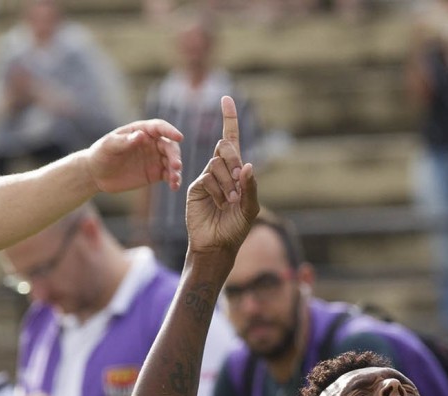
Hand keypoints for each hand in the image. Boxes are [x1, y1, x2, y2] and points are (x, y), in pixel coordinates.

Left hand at [87, 119, 183, 193]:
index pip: (159, 128)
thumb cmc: (101, 154)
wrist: (97, 174)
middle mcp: (150, 143)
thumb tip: (142, 136)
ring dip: (176, 170)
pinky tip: (174, 187)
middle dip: (175, 155)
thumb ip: (125, 141)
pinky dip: (174, 180)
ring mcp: (154, 159)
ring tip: (174, 180)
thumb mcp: (109, 145)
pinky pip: (168, 175)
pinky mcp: (155, 174)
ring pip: (171, 161)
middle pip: (169, 146)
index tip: (179, 137)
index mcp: (140, 131)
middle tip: (175, 166)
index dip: (170, 131)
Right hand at [185, 95, 257, 257]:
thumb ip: (251, 188)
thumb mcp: (250, 210)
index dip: (229, 120)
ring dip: (228, 183)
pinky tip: (220, 205)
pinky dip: (218, 191)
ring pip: (217, 164)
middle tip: (239, 181)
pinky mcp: (196, 186)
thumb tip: (248, 165)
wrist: (216, 245)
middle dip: (234, 161)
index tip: (226, 98)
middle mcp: (220, 171)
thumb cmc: (235, 229)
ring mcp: (207, 178)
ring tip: (230, 202)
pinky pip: (208, 178)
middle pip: (225, 148)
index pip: (232, 140)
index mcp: (236, 172)